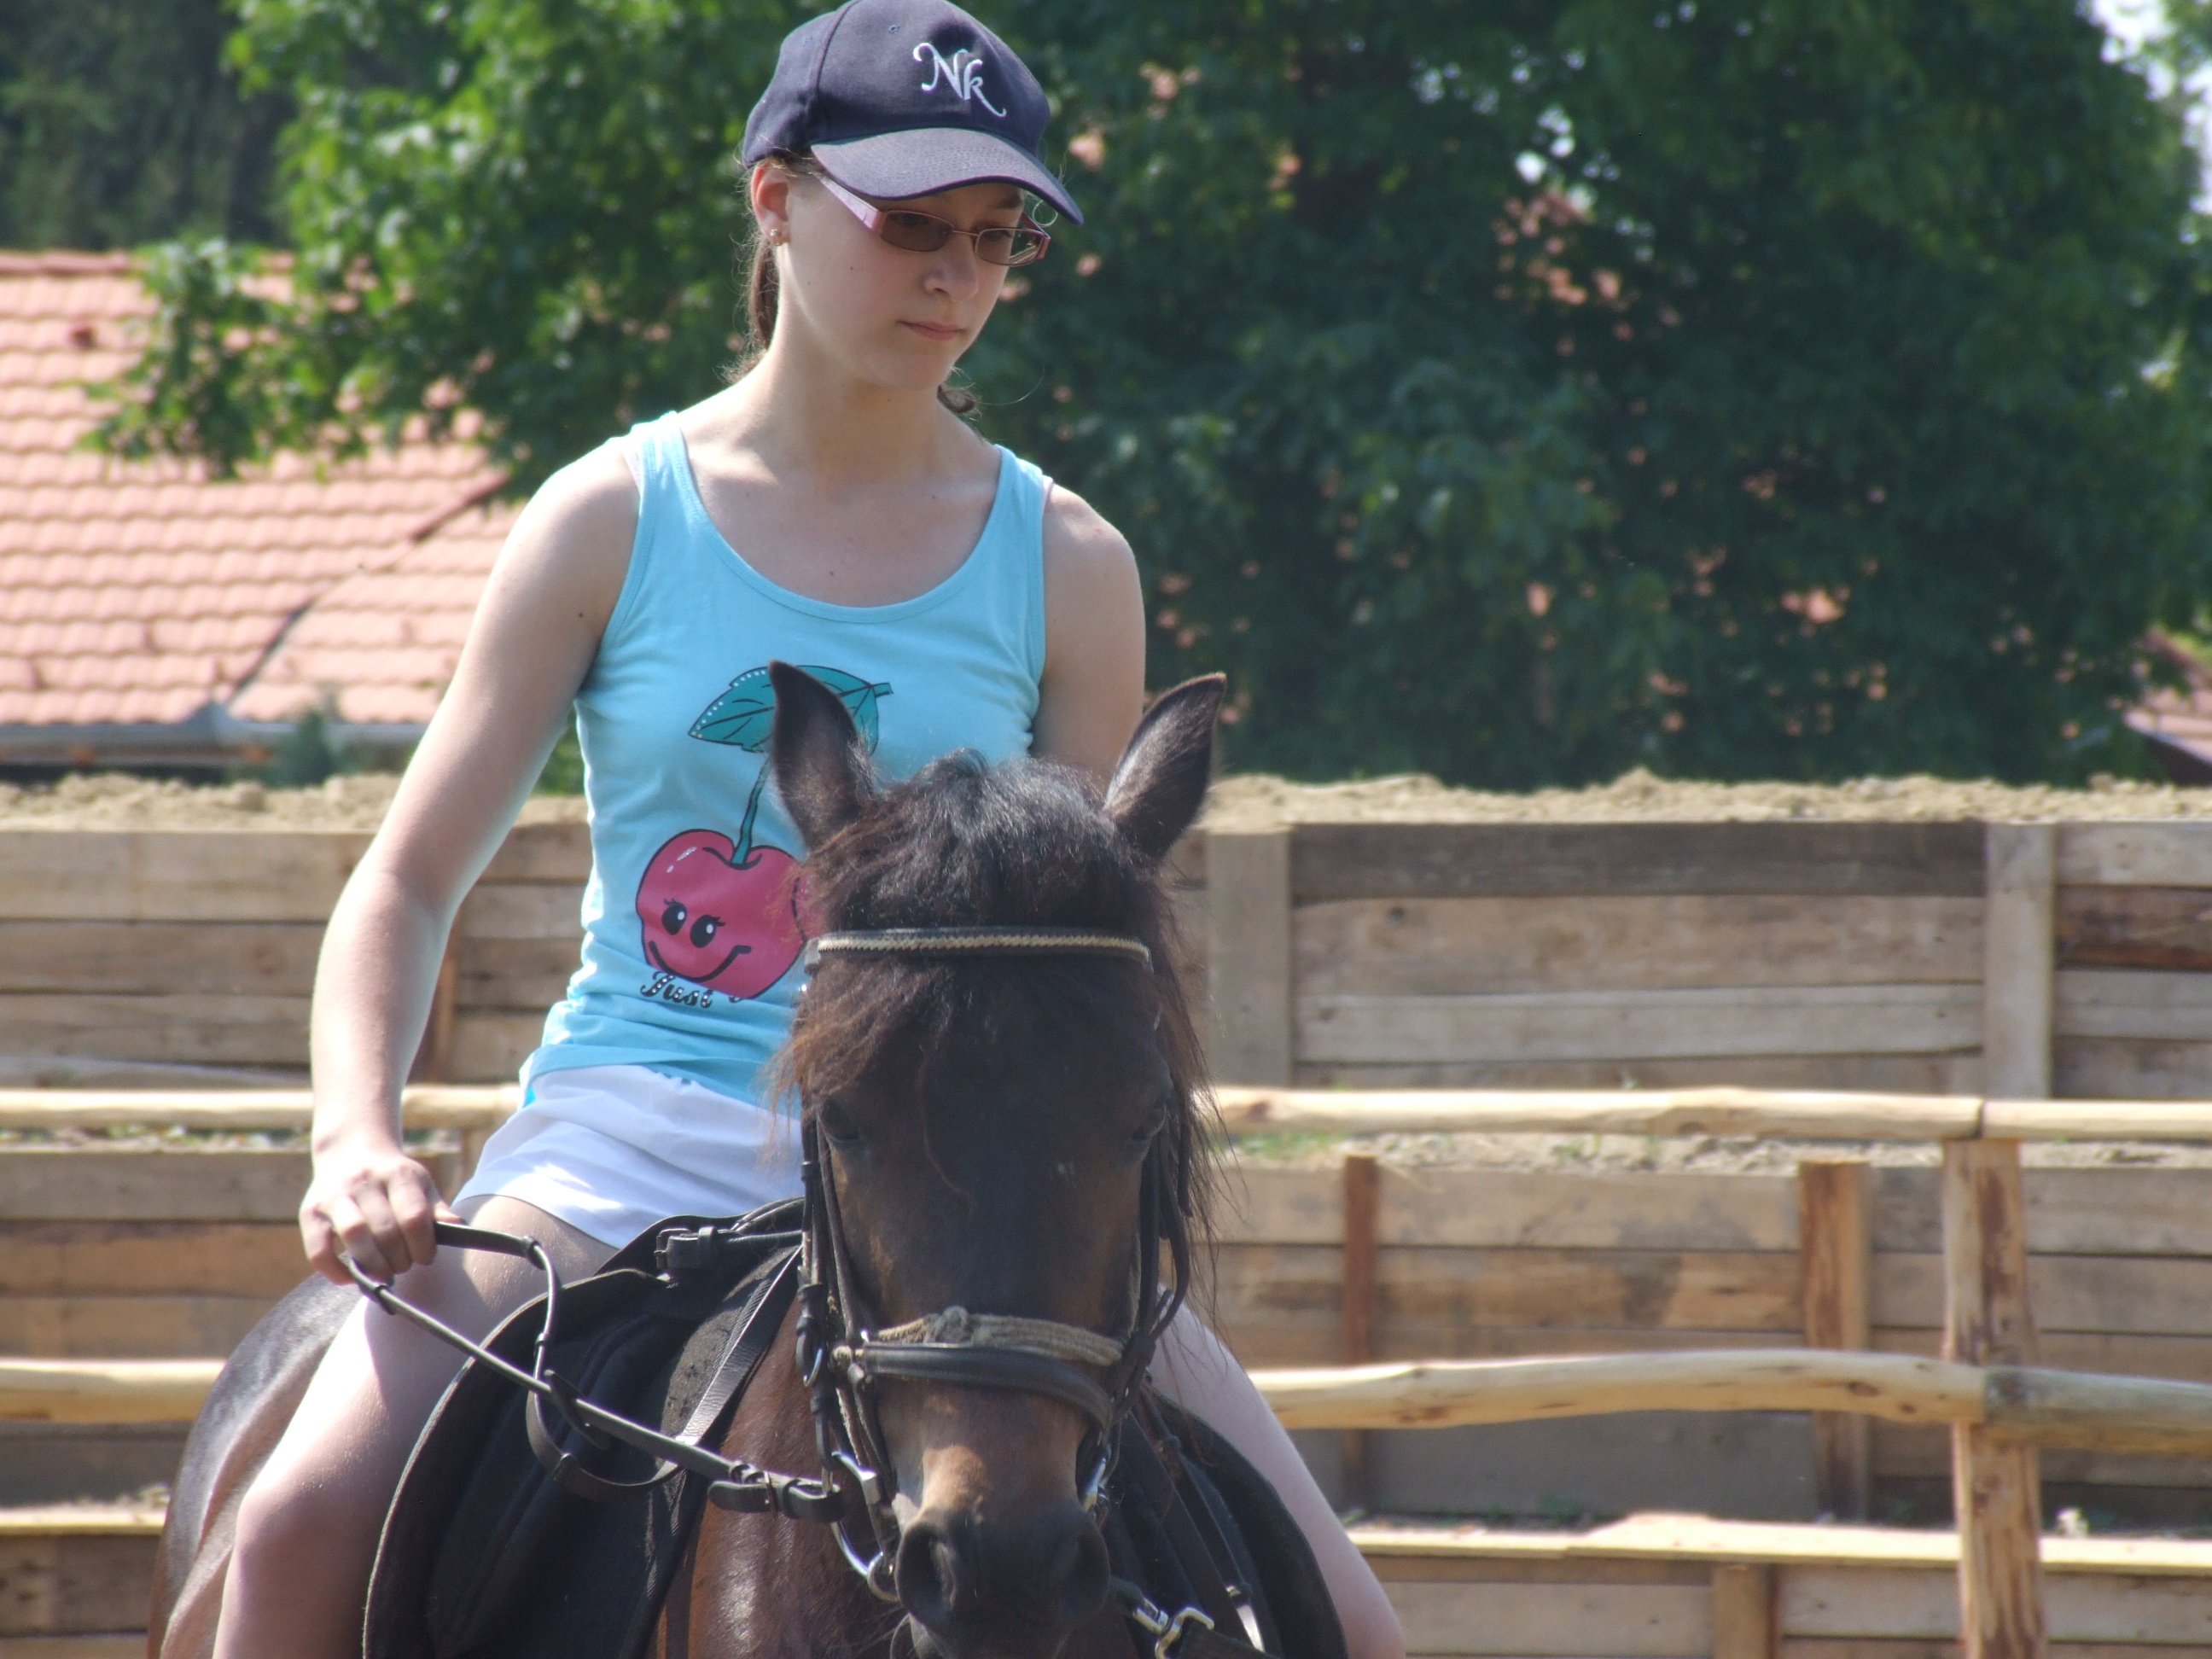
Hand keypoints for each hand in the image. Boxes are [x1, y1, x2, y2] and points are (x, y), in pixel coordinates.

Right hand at [300, 1137, 461, 1285]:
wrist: (350, 1151)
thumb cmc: (393, 1178)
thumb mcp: (420, 1183)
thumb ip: (436, 1208)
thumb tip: (457, 1227)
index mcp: (397, 1174)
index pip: (415, 1216)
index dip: (424, 1245)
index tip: (426, 1257)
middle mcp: (364, 1182)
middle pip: (386, 1229)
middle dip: (400, 1258)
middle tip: (404, 1266)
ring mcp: (334, 1196)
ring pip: (354, 1235)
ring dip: (373, 1264)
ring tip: (384, 1274)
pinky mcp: (310, 1213)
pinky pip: (318, 1249)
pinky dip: (334, 1270)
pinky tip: (350, 1278)